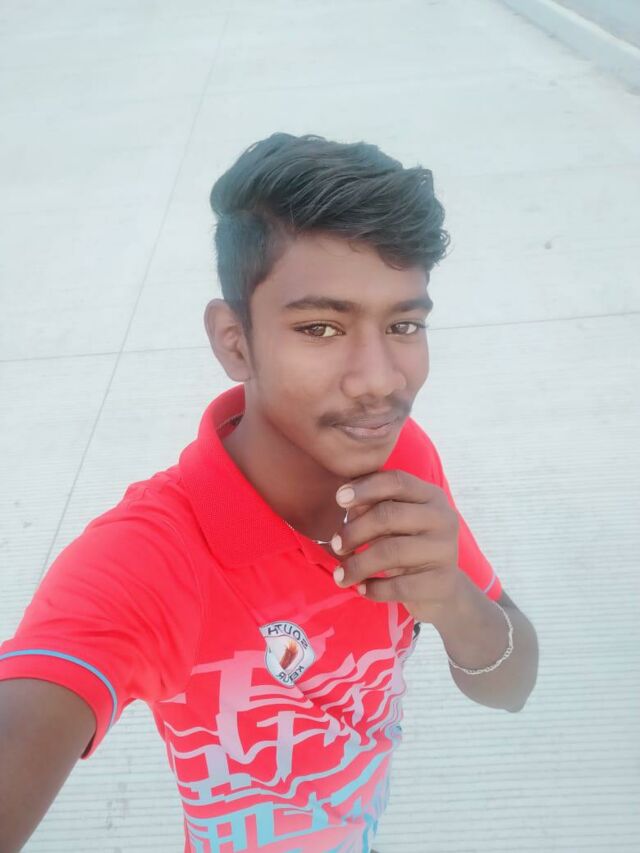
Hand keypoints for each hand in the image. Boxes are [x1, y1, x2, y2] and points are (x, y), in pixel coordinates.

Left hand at [330, 470, 461, 622]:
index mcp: (430, 496)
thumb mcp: (394, 522)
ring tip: (340, 575)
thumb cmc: (409, 545)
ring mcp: (445, 550)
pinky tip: (362, 589)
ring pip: (392, 551)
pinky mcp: (441, 582)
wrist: (442, 588)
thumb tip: (345, 499)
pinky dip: (375, 589)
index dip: (365, 487)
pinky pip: (400, 586)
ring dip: (358, 564)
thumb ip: (373, 506)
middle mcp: (443, 519)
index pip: (397, 481)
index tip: (338, 499)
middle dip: (355, 530)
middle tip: (335, 545)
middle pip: (389, 515)